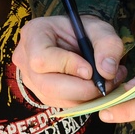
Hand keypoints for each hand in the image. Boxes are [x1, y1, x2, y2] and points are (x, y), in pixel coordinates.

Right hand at [11, 15, 125, 108]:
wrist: (76, 39)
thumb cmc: (84, 30)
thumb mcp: (99, 28)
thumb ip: (108, 45)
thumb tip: (107, 72)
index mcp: (33, 34)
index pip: (42, 59)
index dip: (68, 67)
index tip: (91, 69)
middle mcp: (25, 58)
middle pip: (48, 86)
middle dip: (83, 89)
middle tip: (109, 82)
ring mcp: (30, 79)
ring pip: (57, 99)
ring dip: (87, 96)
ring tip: (108, 82)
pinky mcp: (41, 94)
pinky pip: (62, 104)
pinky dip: (83, 100)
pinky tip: (95, 87)